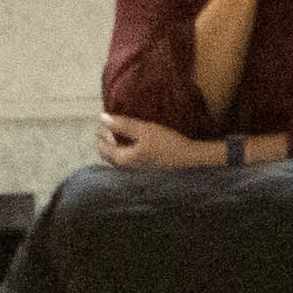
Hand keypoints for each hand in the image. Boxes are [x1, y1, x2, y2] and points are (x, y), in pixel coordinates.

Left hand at [95, 110, 228, 171]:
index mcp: (122, 160)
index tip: (102, 125)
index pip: (103, 148)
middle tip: (109, 131)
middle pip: (108, 158)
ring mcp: (134, 175)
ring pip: (117, 163)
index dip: (101, 135)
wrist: (191, 161)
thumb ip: (123, 125)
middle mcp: (124, 171)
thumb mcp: (145, 130)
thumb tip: (102, 117)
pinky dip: (125, 155)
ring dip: (115, 151)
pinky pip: (128, 165)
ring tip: (120, 138)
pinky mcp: (144, 175)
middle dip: (105, 145)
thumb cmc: (168, 145)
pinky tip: (134, 148)